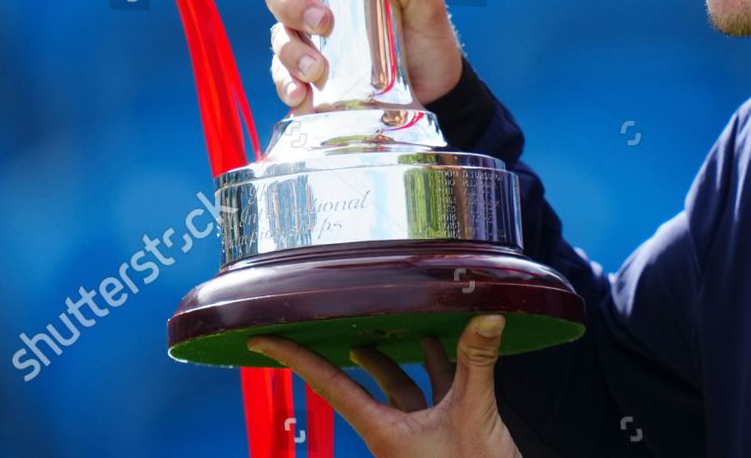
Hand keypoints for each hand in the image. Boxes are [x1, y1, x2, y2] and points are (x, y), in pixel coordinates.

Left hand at [248, 315, 519, 457]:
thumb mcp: (473, 414)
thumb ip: (476, 363)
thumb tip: (487, 317)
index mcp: (383, 431)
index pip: (329, 387)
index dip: (295, 360)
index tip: (263, 341)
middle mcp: (392, 431)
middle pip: (362, 383)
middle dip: (348, 353)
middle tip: (334, 321)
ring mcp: (416, 433)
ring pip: (399, 387)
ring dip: (397, 356)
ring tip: (389, 323)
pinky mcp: (441, 433)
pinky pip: (432, 393)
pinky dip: (435, 367)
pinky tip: (439, 345)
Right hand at [262, 0, 463, 111]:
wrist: (436, 88)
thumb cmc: (424, 34)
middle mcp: (313, 2)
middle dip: (291, 4)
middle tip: (323, 22)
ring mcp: (307, 41)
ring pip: (279, 36)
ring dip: (291, 51)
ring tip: (317, 69)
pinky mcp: (307, 78)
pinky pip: (283, 78)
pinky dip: (287, 85)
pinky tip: (301, 94)